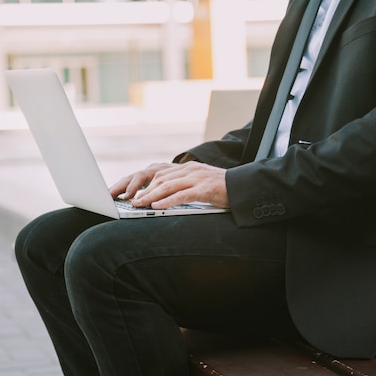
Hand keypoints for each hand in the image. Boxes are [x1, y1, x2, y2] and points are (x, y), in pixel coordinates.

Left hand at [109, 162, 228, 208]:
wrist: (244, 187)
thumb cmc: (223, 188)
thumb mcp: (202, 182)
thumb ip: (186, 185)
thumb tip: (167, 195)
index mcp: (189, 168)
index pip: (161, 174)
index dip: (145, 184)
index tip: (133, 193)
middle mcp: (191, 170)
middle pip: (161, 179)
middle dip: (143, 190)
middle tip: (131, 201)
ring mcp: (197, 178)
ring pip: (168, 186)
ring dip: (151, 196)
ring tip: (139, 205)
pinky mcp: (204, 189)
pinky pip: (182, 195)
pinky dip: (167, 201)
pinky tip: (157, 207)